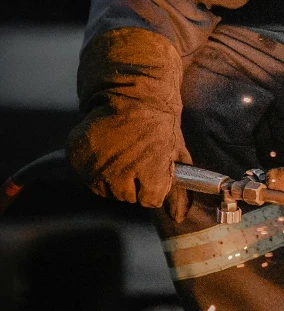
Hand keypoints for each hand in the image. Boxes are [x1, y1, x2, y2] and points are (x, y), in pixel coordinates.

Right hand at [66, 28, 190, 221]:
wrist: (132, 93)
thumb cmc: (158, 123)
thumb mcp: (175, 153)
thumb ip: (177, 188)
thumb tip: (178, 217)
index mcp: (150, 170)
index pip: (150, 200)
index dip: (154, 185)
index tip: (155, 169)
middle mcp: (120, 171)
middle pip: (127, 197)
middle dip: (134, 181)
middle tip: (138, 157)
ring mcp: (96, 164)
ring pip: (106, 190)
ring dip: (113, 177)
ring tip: (122, 153)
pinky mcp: (77, 156)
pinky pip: (87, 178)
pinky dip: (94, 168)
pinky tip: (106, 150)